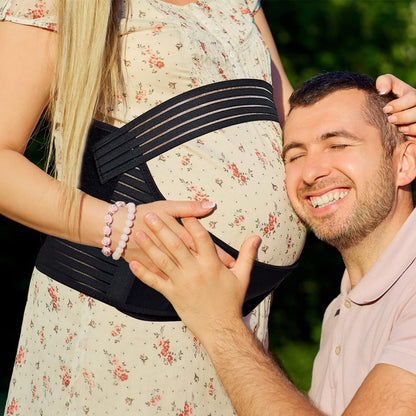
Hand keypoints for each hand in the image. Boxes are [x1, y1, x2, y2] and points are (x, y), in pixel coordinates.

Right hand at [120, 200, 234, 275]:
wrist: (117, 228)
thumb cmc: (144, 214)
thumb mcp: (168, 207)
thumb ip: (190, 208)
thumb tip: (210, 205)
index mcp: (179, 234)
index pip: (205, 246)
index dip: (220, 254)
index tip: (233, 262)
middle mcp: (173, 252)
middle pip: (198, 262)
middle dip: (214, 270)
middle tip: (229, 277)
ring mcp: (162, 263)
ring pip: (185, 274)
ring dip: (198, 279)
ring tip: (213, 286)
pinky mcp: (153, 271)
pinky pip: (169, 282)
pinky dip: (177, 285)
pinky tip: (187, 291)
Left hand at [129, 213, 259, 342]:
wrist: (220, 329)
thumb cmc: (231, 301)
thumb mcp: (242, 277)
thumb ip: (248, 255)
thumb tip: (256, 237)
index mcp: (212, 265)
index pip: (201, 238)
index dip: (192, 223)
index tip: (184, 212)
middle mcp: (195, 271)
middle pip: (176, 246)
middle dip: (162, 229)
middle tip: (150, 215)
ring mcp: (182, 284)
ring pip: (163, 261)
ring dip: (149, 246)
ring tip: (138, 233)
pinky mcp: (172, 295)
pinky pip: (155, 282)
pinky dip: (143, 273)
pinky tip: (132, 264)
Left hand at [376, 74, 415, 136]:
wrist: (389, 119)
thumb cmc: (387, 101)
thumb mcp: (388, 88)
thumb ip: (385, 82)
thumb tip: (382, 90)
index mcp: (413, 96)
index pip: (412, 97)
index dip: (400, 104)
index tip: (386, 109)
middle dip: (404, 116)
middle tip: (390, 119)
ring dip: (411, 127)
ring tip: (399, 128)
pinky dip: (414, 134)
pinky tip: (405, 133)